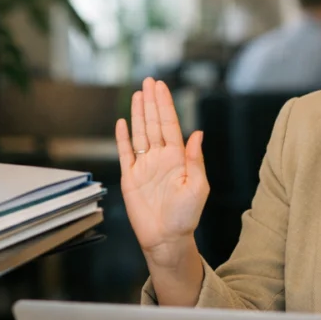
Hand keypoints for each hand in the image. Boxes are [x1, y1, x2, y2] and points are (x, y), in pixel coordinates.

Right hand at [115, 78, 208, 266]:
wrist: (167, 238)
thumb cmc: (186, 216)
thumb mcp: (198, 187)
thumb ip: (195, 160)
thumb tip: (197, 133)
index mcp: (177, 158)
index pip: (170, 125)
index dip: (165, 105)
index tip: (161, 87)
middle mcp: (160, 158)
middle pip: (154, 124)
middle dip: (151, 102)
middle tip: (149, 81)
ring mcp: (144, 167)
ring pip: (140, 134)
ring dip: (138, 114)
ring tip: (138, 95)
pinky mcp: (130, 178)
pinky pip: (125, 154)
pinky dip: (122, 138)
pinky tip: (123, 122)